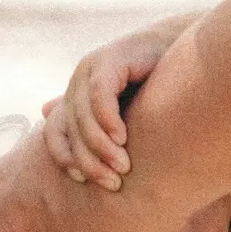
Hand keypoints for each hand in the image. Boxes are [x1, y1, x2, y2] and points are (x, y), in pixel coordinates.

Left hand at [40, 15, 196, 190]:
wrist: (184, 48)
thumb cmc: (157, 84)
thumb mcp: (125, 111)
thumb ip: (96, 122)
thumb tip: (46, 114)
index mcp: (76, 95)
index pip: (53, 132)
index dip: (63, 157)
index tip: (82, 180)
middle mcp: (78, 81)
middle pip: (70, 129)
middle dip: (89, 161)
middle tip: (112, 183)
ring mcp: (90, 68)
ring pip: (83, 116)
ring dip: (101, 146)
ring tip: (122, 167)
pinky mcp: (109, 60)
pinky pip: (99, 96)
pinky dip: (107, 120)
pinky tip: (122, 138)